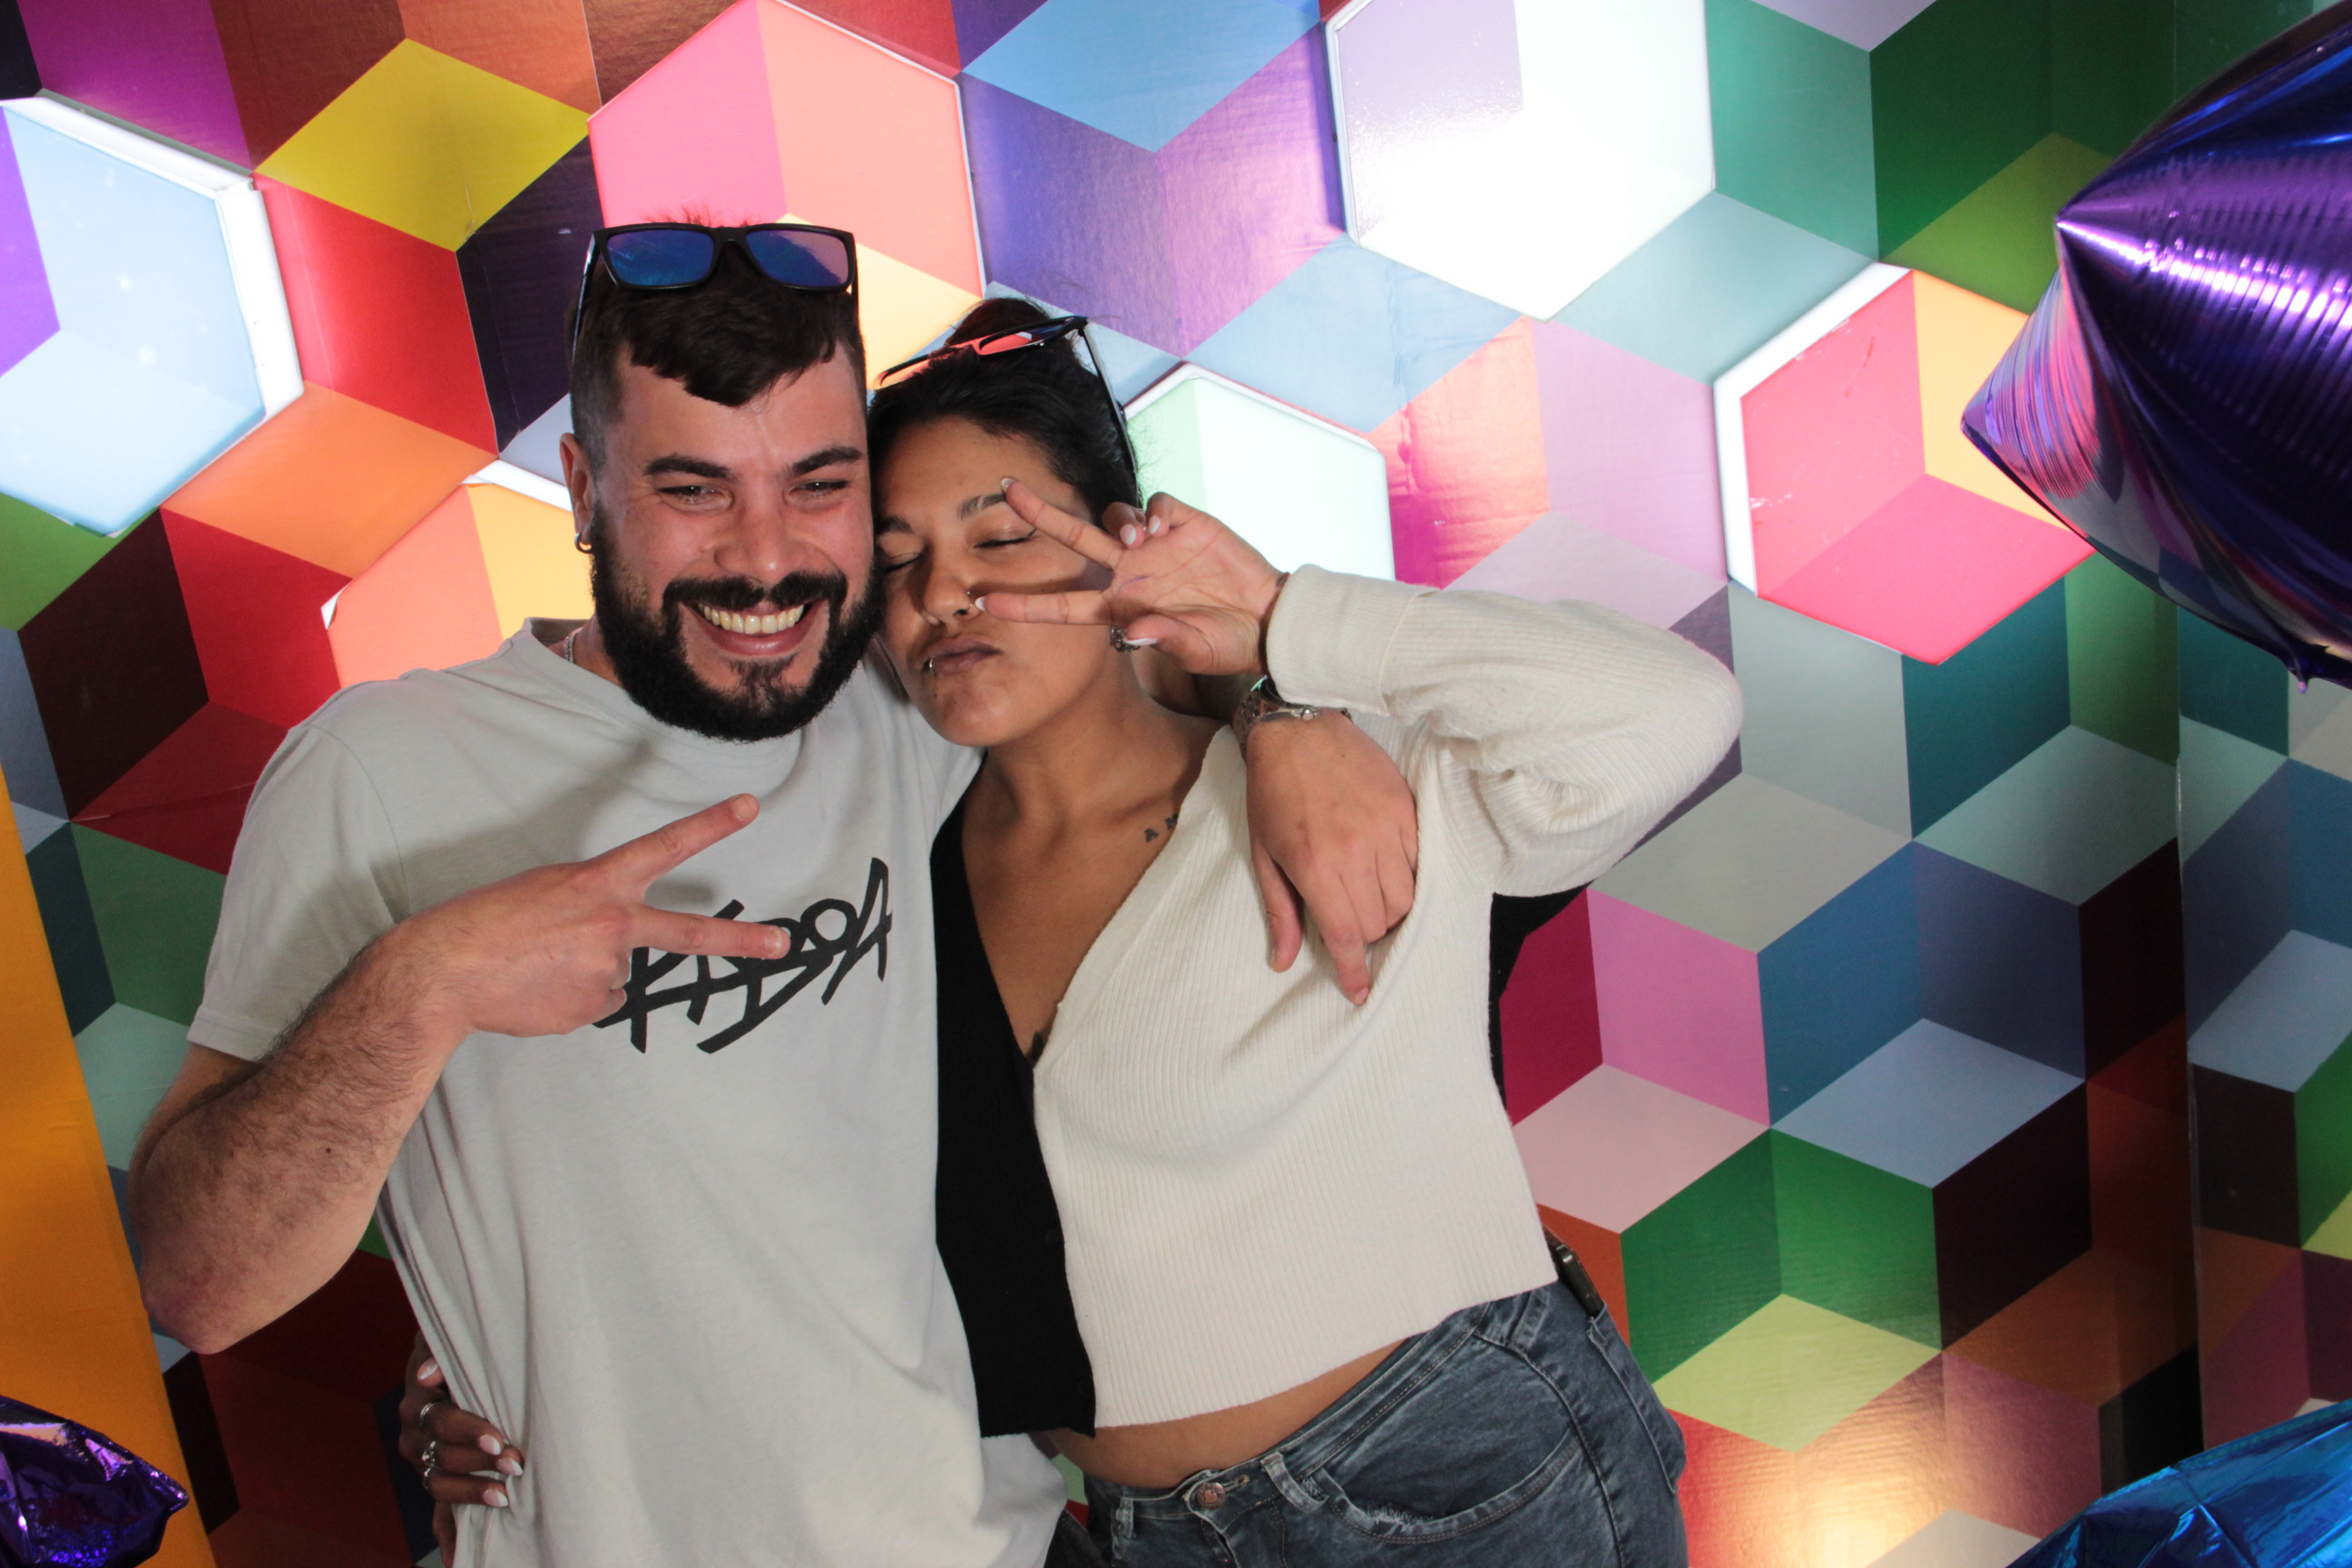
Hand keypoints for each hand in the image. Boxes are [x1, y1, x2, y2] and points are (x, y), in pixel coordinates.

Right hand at [377, 796, 789, 1042]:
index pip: (665, 846)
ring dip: (581, 972)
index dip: (711, 825)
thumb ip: (591, 911)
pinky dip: (568, 999)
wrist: (442, 972)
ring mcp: (605, 970)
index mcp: (598, 883)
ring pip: (613, 973)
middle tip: (783, 943)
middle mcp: (612, 924)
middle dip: (742, 939)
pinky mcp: (590, 1009)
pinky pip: (593, 1001)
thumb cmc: (485, 923)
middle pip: (689, 932)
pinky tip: (535, 990)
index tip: (751, 807)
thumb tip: (613, 955)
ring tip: (535, 967)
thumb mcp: (544, 892)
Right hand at [398, 1335, 521, 1559]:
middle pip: (441, 1456)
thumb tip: (428, 1374)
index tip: (499, 1440)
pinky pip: (436, 1513)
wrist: (456, 1362)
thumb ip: (439, 1352)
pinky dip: (448, 1538)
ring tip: (504, 1497)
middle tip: (516, 1465)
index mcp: (418, 1400)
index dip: (469, 1432)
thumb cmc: (465, 1347)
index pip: (439, 1422)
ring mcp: (421, 1459)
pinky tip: (457, 1559)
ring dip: (471, 1494)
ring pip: (438, 1485)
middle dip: (481, 1463)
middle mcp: (413, 1433)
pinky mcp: (434, 1478)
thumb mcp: (452, 1342)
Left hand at [981, 482, 1284, 674]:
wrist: (1269, 619)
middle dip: (1038, 514)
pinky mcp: (1185, 523)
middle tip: (1005, 489)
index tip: (984, 600)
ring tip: (1140, 539)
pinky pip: (1157, 504)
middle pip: (1073, 539)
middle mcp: (1129, 572)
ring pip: (1113, 517)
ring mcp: (1155, 546)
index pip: (1062, 604)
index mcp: (1120, 607)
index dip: (1024, 602)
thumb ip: (1167, 640)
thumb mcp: (1198, 650)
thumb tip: (1134, 628)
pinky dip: (1154, 510)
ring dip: (1118, 521)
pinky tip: (1166, 528)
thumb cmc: (1227, 643)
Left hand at [1243, 716, 1417, 1003]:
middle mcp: (1354, 851)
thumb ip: (1280, 910)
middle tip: (1351, 924)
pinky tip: (1388, 872)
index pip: (1345, 935)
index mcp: (1314, 865)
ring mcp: (1385, 829)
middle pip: (1378, 922)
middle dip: (1365, 935)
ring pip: (1405, 899)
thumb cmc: (1271, 793)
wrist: (1297, 729)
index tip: (1359, 992)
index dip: (1354, 971)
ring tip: (1370, 900)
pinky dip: (1407, 879)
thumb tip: (1282, 961)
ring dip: (1389, 912)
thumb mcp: (1264, 854)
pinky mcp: (1405, 810)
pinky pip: (1419, 864)